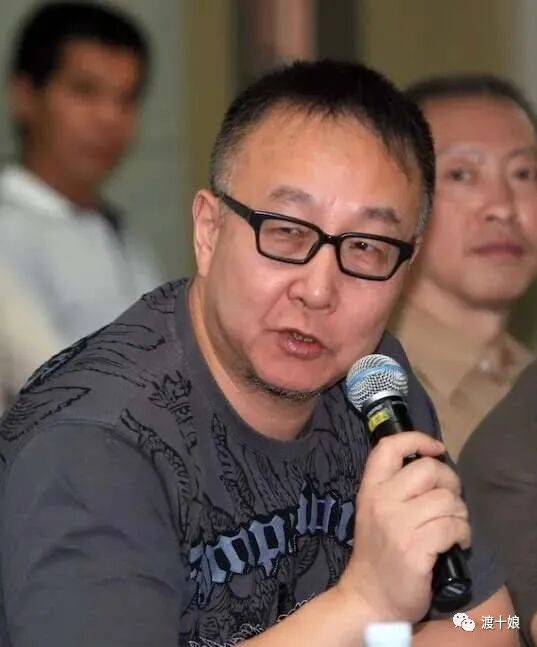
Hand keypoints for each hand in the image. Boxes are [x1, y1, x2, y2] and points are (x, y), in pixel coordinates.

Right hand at [338, 432, 470, 622]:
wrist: (369, 597)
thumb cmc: (377, 552)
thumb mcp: (374, 511)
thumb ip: (395, 487)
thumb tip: (433, 464)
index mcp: (370, 488)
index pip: (389, 446)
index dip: (417, 439)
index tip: (435, 449)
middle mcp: (382, 501)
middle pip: (429, 469)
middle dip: (450, 482)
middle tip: (449, 501)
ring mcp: (398, 524)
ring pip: (447, 499)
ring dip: (460, 513)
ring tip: (452, 527)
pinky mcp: (415, 548)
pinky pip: (454, 526)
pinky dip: (463, 534)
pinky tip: (456, 543)